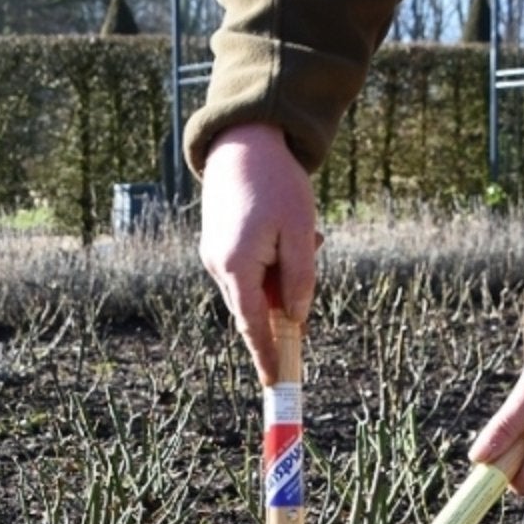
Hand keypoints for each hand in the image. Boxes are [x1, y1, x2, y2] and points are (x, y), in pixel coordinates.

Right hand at [199, 123, 320, 383]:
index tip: (277, 383)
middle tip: (309, 261)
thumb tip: (297, 318)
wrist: (241, 141)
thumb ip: (300, 280)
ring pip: (254, 288)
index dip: (267, 357)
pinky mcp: (217, 245)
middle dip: (284, 304)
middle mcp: (217, 266)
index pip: (254, 327)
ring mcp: (213, 256)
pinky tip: (288, 231)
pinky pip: (248, 270)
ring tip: (304, 233)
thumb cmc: (276, 183)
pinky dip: (271, 263)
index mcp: (237, 267)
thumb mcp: (300, 232)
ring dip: (282, 276)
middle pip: (255, 309)